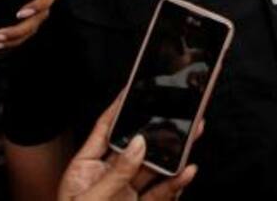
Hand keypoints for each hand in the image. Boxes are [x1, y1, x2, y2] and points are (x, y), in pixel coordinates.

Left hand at [59, 98, 198, 200]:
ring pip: (155, 168)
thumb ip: (116, 174)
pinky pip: (162, 194)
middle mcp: (108, 178)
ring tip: (192, 138)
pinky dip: (177, 183)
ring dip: (175, 154)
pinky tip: (188, 172)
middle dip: (159, 129)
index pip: (105, 129)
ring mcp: (126, 195)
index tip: (136, 87)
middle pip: (137, 146)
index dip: (120, 107)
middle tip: (179, 112)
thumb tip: (138, 144)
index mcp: (85, 168)